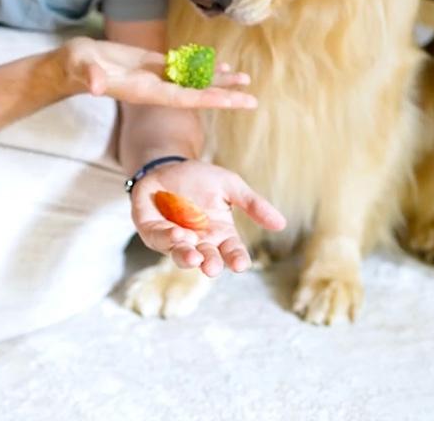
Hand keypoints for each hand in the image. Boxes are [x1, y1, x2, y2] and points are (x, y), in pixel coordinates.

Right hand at [60, 36, 256, 109]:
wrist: (70, 66)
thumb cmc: (74, 67)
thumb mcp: (82, 68)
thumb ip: (92, 78)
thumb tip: (98, 86)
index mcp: (145, 91)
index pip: (185, 98)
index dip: (211, 98)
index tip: (235, 102)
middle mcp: (155, 88)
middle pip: (197, 93)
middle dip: (224, 95)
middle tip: (253, 98)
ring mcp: (156, 77)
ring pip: (194, 80)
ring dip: (218, 79)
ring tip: (244, 78)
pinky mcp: (152, 66)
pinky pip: (183, 67)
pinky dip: (202, 66)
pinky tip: (219, 64)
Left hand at [129, 158, 286, 275]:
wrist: (170, 166)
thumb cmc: (202, 179)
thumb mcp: (231, 186)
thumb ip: (253, 205)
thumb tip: (281, 224)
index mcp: (220, 233)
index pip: (231, 250)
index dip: (236, 258)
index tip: (241, 265)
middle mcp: (198, 240)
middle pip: (206, 257)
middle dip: (209, 262)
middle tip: (213, 267)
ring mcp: (174, 238)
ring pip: (180, 253)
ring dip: (186, 257)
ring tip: (194, 257)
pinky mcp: (152, 230)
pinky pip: (159, 238)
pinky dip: (167, 238)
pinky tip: (177, 233)